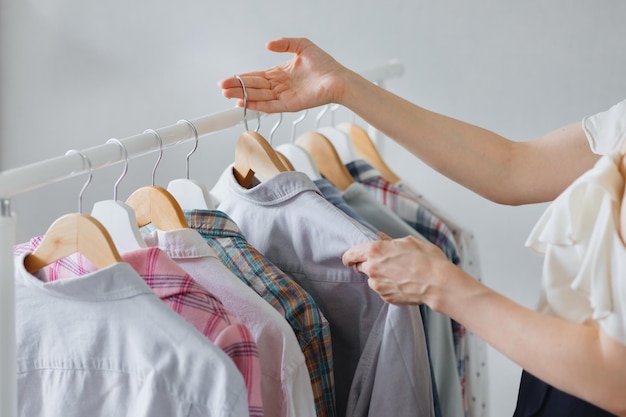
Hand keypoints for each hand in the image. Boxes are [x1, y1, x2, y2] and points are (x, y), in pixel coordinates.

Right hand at [218, 38, 348, 112]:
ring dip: (243, 96)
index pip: (257, 76)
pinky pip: (270, 106)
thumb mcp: (302, 46)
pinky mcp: (290, 105)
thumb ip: (285, 44)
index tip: (228, 79)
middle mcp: (280, 86)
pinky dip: (257, 105)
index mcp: (280, 74)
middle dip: (238, 87)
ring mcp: (284, 97)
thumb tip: (268, 45)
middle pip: (254, 87)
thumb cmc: (325, 65)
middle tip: (222, 88)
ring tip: (228, 94)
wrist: (338, 78)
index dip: (242, 78)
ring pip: (259, 96)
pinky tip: (245, 103)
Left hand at [342, 235, 451, 306]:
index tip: (349, 258)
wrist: (438, 283)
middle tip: (382, 263)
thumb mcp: (409, 242)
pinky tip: (402, 282)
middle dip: (367, 264)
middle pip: (360, 266)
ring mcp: (378, 285)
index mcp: (375, 251)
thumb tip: (381, 237)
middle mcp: (372, 268)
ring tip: (398, 273)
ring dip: (379, 276)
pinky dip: (388, 286)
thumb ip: (390, 241)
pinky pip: (382, 290)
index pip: (351, 254)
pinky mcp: (386, 297)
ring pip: (372, 279)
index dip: (349, 256)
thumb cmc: (427, 260)